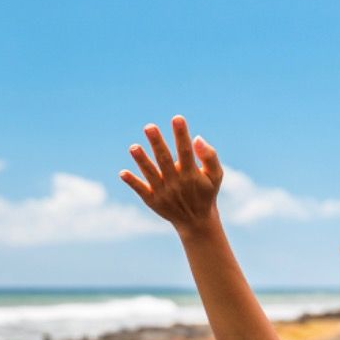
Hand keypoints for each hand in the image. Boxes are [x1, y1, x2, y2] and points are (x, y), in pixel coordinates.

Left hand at [119, 115, 223, 232]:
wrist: (196, 221)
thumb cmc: (206, 192)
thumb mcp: (216, 176)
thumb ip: (210, 156)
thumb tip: (197, 138)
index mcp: (191, 173)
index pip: (185, 151)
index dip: (181, 135)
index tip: (177, 118)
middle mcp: (176, 182)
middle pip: (164, 160)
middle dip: (157, 143)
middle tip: (149, 127)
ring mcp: (163, 192)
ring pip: (151, 174)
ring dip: (142, 161)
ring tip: (133, 147)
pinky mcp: (153, 200)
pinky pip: (141, 190)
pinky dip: (132, 182)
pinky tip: (122, 173)